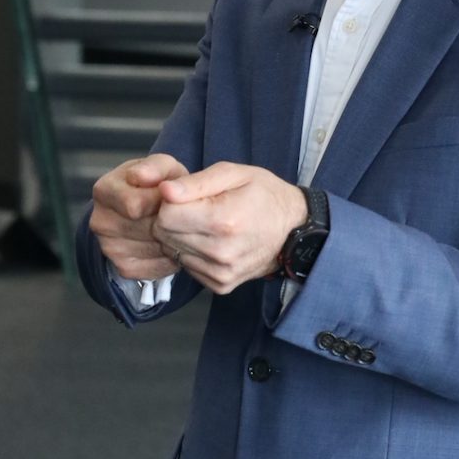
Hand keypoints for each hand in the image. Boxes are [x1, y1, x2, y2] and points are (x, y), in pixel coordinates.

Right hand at [89, 153, 188, 280]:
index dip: (162, 202)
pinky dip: (170, 258)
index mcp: (104, 190)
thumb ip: (154, 167)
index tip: (171, 197)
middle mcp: (99, 221)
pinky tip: (172, 244)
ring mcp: (108, 247)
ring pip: (153, 249)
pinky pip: (155, 268)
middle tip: (177, 213)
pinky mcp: (122, 267)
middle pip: (145, 229)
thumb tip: (139, 176)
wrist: (151, 208)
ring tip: (176, 227)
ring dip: (172, 241)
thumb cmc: (159, 183)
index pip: (134, 206)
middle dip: (168, 222)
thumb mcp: (162, 166)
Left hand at [153, 163, 308, 294]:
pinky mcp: (221, 285)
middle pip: (165, 235)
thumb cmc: (263, 194)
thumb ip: (195, 182)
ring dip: (181, 236)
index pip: (166, 216)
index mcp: (223, 220)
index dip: (170, 201)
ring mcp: (221, 273)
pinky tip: (210, 240)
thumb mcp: (233, 173)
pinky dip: (192, 253)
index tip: (187, 195)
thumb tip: (164, 190)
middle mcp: (221, 252)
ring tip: (205, 223)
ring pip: (172, 252)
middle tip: (195, 208)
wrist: (293, 228)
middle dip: (172, 218)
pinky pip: (186, 267)